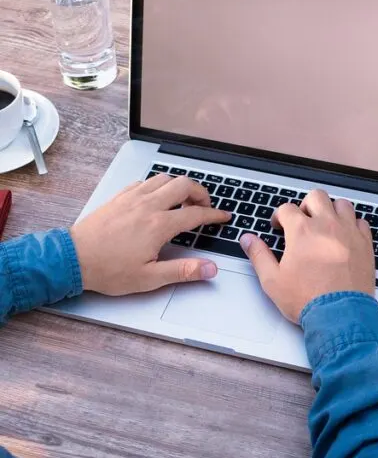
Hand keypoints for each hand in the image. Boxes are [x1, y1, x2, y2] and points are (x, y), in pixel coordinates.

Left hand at [70, 174, 230, 294]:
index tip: (223, 216)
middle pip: (183, 185)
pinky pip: (144, 182)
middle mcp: (147, 206)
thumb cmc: (108, 269)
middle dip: (201, 192)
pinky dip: (157, 185)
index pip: (196, 214)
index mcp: (158, 225)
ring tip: (183, 200)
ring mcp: (132, 198)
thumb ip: (183, 271)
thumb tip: (209, 269)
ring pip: (164, 178)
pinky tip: (156, 198)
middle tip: (205, 205)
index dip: (214, 214)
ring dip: (179, 185)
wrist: (74, 258)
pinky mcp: (119, 197)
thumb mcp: (150, 278)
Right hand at [239, 190, 374, 322]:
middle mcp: (326, 226)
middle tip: (303, 221)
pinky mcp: (365, 244)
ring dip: (331, 210)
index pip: (287, 208)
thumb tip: (248, 240)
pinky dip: (352, 224)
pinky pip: (361, 222)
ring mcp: (348, 233)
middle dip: (306, 205)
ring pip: (342, 204)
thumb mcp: (272, 280)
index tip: (280, 226)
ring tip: (325, 224)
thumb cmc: (308, 299)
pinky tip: (345, 236)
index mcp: (301, 231)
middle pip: (316, 196)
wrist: (340, 315)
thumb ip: (259, 255)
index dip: (280, 216)